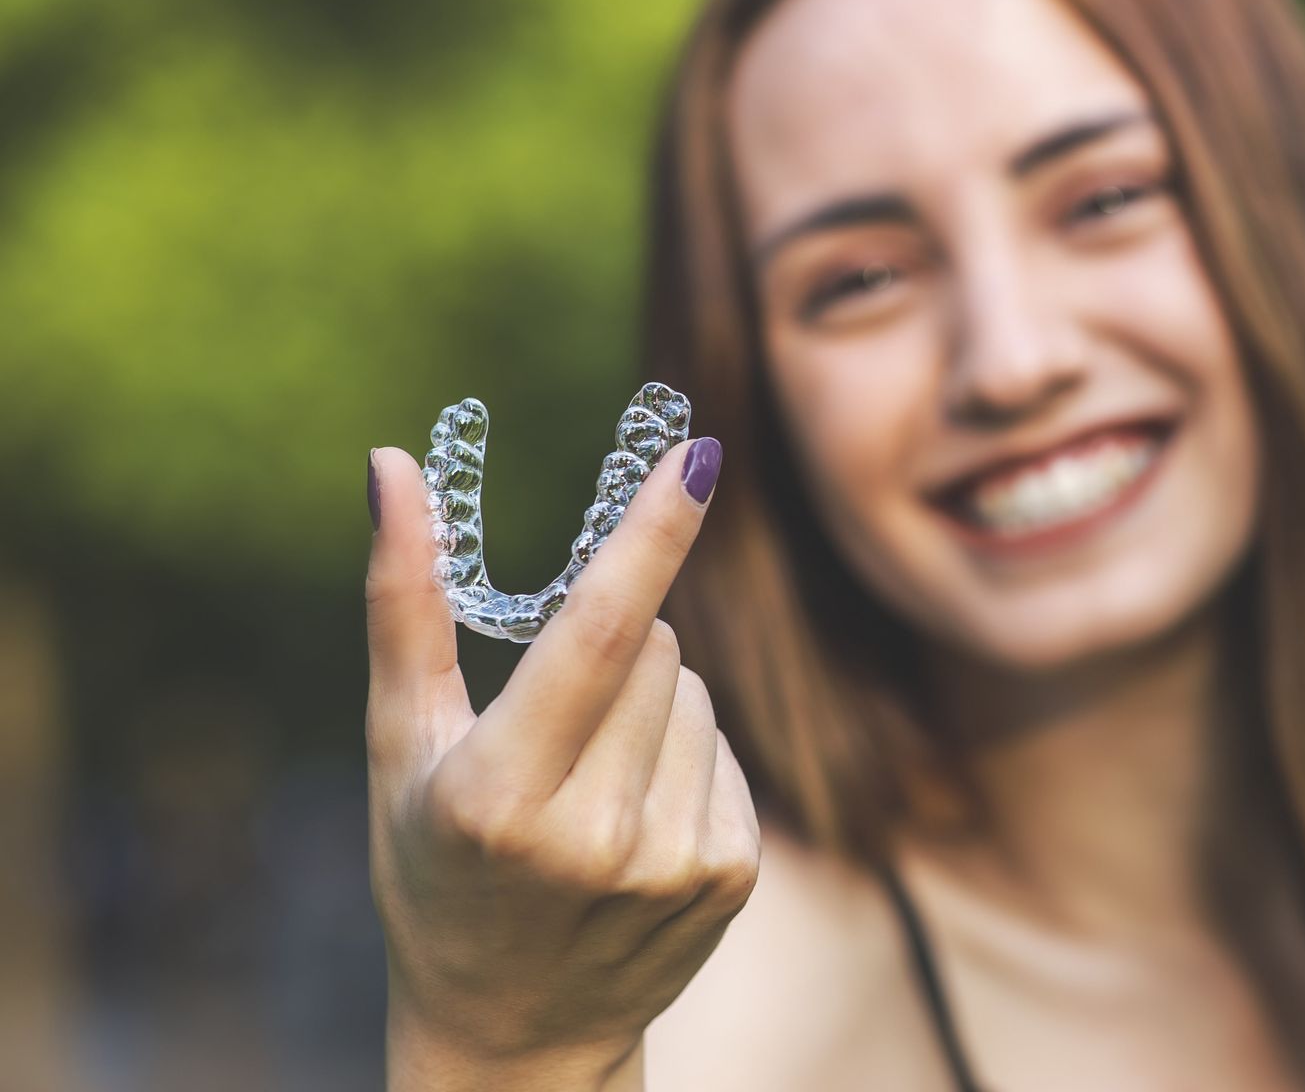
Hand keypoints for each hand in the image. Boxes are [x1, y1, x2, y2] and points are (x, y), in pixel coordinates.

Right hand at [364, 436, 755, 1086]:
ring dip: (651, 703)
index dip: (650, 535)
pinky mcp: (732, 875)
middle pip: (653, 645)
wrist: (512, 1031)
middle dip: (613, 642)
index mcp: (499, 795)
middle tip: (556, 719)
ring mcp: (673, 861)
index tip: (698, 453)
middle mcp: (594, 835)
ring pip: (694, 690)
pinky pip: (725, 746)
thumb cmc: (434, 869)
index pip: (595, 633)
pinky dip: (685, 757)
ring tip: (590, 782)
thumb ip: (404, 603)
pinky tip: (635, 818)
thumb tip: (392, 464)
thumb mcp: (399, 747)